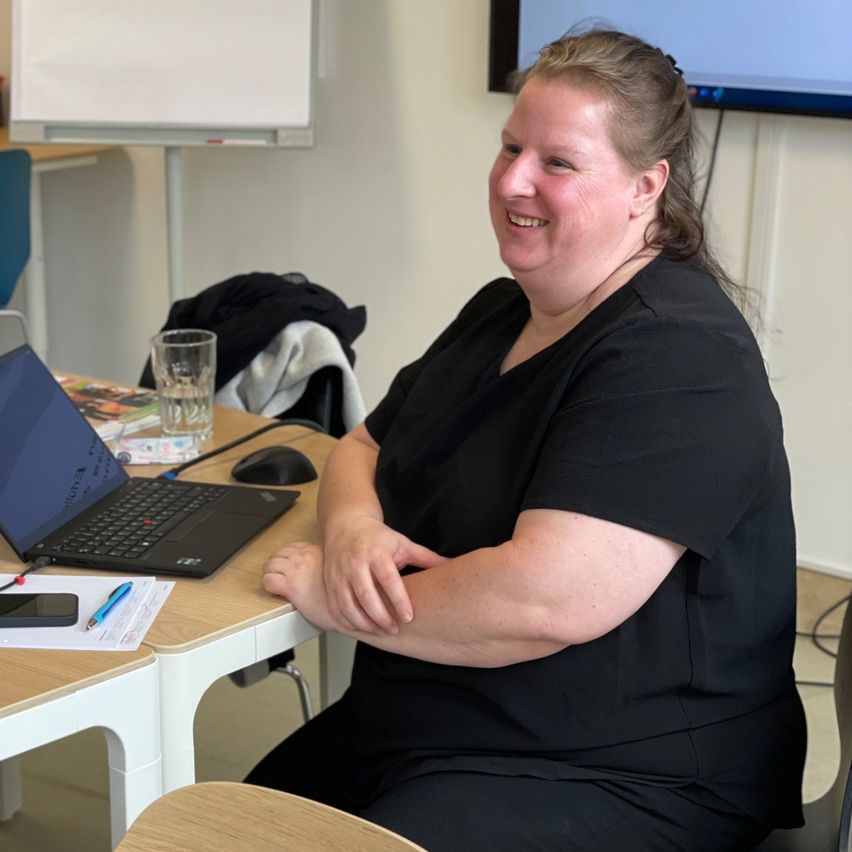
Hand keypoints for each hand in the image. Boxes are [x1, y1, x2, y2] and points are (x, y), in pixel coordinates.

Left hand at [263, 542, 338, 632]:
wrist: (347, 610)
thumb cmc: (345, 595)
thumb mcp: (337, 570)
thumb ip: (325, 564)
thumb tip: (318, 568)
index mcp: (314, 552)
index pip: (292, 547)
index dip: (288, 559)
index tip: (290, 568)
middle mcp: (303, 557)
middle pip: (278, 554)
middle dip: (277, 566)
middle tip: (281, 576)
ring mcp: (295, 570)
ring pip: (269, 565)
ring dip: (271, 574)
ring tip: (277, 584)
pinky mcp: (290, 586)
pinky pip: (268, 580)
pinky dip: (269, 586)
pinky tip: (277, 592)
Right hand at [322, 517, 445, 634]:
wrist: (346, 526)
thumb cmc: (379, 538)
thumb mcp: (403, 544)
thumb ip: (426, 558)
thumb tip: (453, 566)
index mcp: (376, 553)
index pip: (387, 579)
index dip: (398, 600)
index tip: (408, 617)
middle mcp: (355, 563)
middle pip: (366, 596)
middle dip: (381, 617)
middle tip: (395, 630)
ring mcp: (339, 574)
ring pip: (348, 605)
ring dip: (364, 623)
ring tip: (381, 632)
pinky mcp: (329, 583)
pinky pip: (335, 608)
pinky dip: (347, 622)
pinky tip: (361, 629)